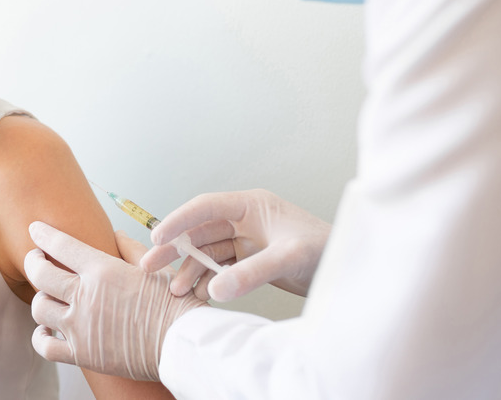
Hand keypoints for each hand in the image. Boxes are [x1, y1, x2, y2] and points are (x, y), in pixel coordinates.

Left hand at [24, 222, 205, 380]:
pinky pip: (44, 345)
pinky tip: (48, 328)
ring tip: (48, 294)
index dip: (43, 234)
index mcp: (103, 270)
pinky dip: (40, 335)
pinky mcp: (81, 354)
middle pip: (40, 273)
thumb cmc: (173, 305)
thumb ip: (130, 248)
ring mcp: (80, 327)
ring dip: (41, 297)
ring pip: (39, 307)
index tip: (35, 229)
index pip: (61, 245)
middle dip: (33, 262)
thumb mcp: (153, 268)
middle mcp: (86, 296)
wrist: (182, 344)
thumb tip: (115, 233)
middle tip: (36, 259)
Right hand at [141, 189, 330, 301]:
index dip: (179, 221)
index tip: (157, 238)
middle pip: (199, 231)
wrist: (351, 269)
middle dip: (175, 249)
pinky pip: (220, 269)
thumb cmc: (327, 251)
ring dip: (189, 270)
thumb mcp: (289, 257)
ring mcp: (247, 241)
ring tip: (174, 292)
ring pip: (207, 253)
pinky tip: (197, 296)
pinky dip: (207, 281)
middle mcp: (245, 219)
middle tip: (149, 266)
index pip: (205, 207)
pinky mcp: (251, 261)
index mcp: (251, 205)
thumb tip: (214, 290)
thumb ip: (251, 273)